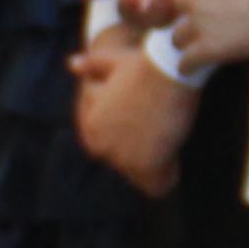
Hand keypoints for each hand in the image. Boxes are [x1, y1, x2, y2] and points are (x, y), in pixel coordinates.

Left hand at [69, 26, 194, 196]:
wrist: (168, 68)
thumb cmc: (144, 65)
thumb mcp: (112, 62)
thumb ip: (92, 67)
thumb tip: (72, 64)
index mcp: (89, 125)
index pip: (108, 147)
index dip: (130, 135)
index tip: (148, 119)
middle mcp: (98, 144)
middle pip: (124, 163)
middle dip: (141, 152)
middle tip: (160, 129)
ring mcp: (120, 157)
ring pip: (140, 175)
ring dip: (155, 165)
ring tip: (168, 141)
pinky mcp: (144, 165)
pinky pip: (156, 186)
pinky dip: (168, 178)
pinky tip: (176, 164)